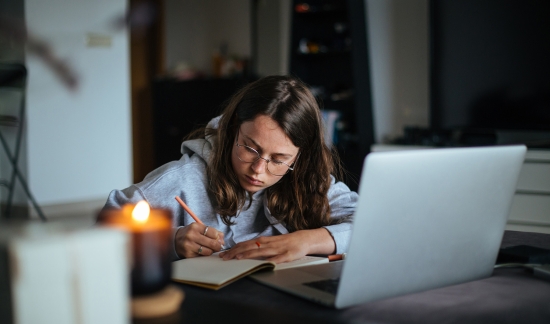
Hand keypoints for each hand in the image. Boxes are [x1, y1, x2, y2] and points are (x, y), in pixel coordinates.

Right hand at [175, 223, 224, 257]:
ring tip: (210, 249)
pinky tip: (202, 251)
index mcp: (195, 226)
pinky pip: (202, 256)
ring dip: (211, 251)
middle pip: (212, 243)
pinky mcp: (188, 254)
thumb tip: (222, 238)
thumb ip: (212, 231)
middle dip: (218, 246)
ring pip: (208, 251)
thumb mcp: (199, 228)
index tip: (218, 239)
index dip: (218, 237)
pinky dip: (204, 255)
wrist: (175, 239)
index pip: (213, 232)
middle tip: (219, 246)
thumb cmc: (190, 233)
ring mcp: (189, 246)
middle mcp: (191, 235)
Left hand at [219, 228, 334, 263]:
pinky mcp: (287, 255)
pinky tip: (264, 263)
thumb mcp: (269, 243)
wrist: (303, 239)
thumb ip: (258, 247)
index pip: (246, 244)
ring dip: (248, 254)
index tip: (224, 254)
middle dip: (236, 252)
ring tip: (237, 258)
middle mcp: (268, 244)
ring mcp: (277, 249)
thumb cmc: (285, 242)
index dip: (234, 249)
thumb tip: (243, 250)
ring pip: (260, 252)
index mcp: (263, 241)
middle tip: (224, 257)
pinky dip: (270, 260)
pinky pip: (278, 258)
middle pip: (249, 247)